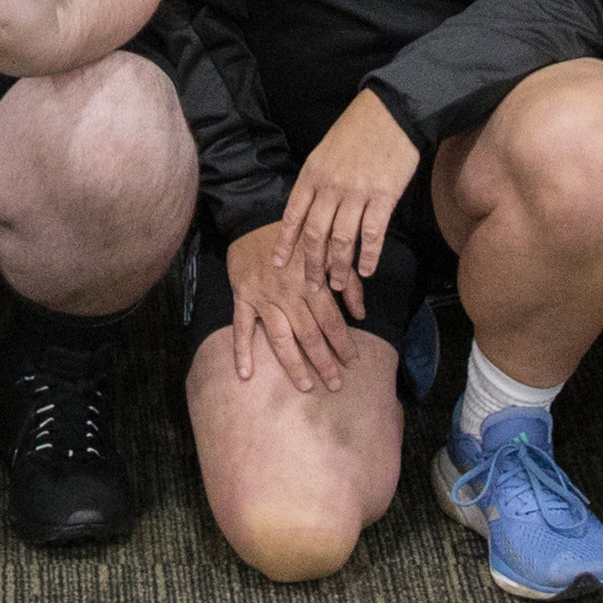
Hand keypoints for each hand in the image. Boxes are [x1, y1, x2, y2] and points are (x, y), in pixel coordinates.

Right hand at [215, 223, 358, 396]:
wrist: (255, 216)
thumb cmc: (298, 236)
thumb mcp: (328, 251)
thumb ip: (347, 281)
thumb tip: (361, 313)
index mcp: (310, 283)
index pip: (331, 321)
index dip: (343, 343)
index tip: (353, 363)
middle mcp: (287, 294)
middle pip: (309, 335)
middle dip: (323, 362)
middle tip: (335, 385)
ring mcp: (263, 298)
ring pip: (280, 338)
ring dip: (293, 364)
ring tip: (305, 386)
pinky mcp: (243, 298)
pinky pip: (242, 328)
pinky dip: (242, 351)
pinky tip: (246, 375)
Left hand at [275, 92, 424, 322]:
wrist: (390, 112)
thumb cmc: (357, 130)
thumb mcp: (324, 152)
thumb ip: (316, 181)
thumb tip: (310, 211)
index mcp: (312, 174)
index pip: (293, 216)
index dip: (285, 243)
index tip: (279, 264)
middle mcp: (330, 186)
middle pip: (315, 234)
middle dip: (312, 265)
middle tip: (312, 287)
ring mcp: (357, 192)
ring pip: (342, 240)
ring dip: (340, 267)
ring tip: (340, 285)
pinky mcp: (383, 196)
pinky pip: (372, 234)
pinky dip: (368, 256)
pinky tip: (367, 270)